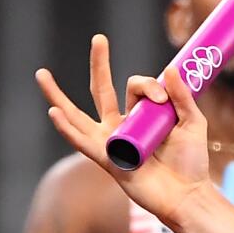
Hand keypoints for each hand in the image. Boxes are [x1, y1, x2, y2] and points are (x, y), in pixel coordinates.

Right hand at [36, 36, 211, 223]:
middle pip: (102, 90)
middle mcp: (120, 126)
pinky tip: (53, 112)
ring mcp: (110, 142)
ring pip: (77, 115)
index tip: (163, 99)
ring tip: (41, 74)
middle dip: (99, 65)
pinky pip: (81, 141)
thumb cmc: (191, 162)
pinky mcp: (106, 160)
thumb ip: (183, 98)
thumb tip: (169, 68)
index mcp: (140, 116)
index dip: (148, 86)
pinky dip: (66, 128)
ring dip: (57, 95)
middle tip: (99, 39)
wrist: (188, 194)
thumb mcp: (193, 123)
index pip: (135, 87)